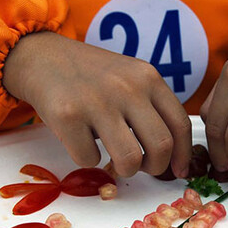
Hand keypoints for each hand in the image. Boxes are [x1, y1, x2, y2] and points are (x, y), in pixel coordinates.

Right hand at [3, 32, 191, 177]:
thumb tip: (174, 155)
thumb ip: (152, 107)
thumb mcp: (130, 78)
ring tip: (115, 160)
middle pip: (161, 146)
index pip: (180, 123)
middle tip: (144, 167)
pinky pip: (90, 160)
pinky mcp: (68, 117)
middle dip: (156, 167)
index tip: (179, 170)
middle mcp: (127, 88)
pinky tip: (82, 142)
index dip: (184, 154)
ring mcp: (97, 101)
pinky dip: (88, 159)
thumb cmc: (92, 77)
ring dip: (125, 170)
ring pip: (130, 160)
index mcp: (148, 78)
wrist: (42, 58)